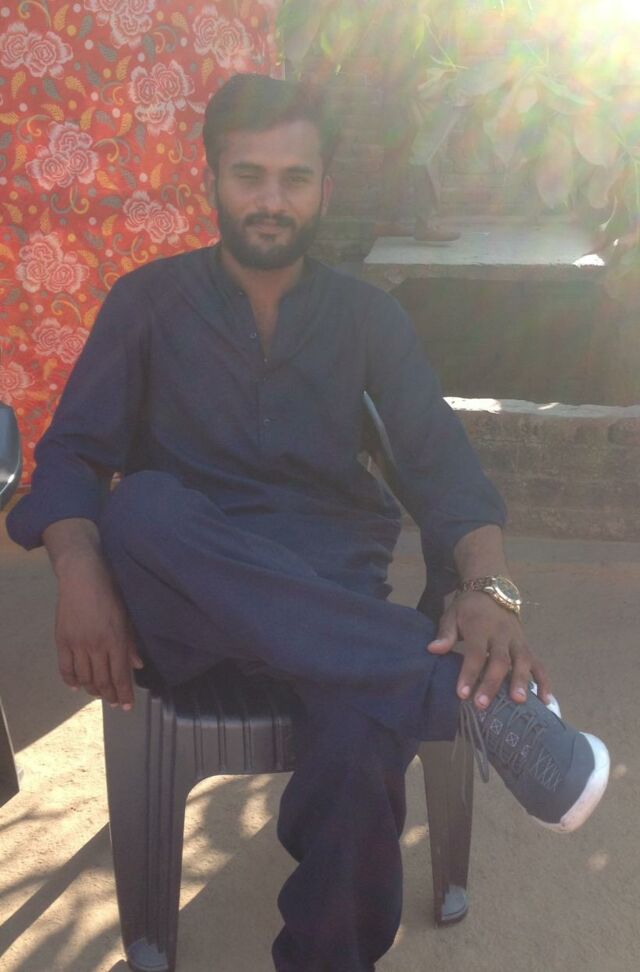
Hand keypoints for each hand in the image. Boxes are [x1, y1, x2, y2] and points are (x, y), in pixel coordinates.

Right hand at [54, 554, 143, 709]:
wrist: (82, 578)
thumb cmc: (110, 594)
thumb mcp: (126, 618)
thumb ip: (130, 644)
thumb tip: (137, 666)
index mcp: (116, 641)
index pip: (121, 676)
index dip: (124, 694)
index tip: (127, 707)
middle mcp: (97, 647)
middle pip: (102, 680)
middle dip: (110, 696)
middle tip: (115, 704)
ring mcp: (78, 645)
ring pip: (84, 678)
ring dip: (92, 690)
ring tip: (99, 694)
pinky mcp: (62, 641)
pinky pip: (65, 668)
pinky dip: (71, 681)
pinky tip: (77, 686)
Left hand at [427, 591, 550, 709]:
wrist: (492, 588)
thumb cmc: (468, 608)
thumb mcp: (452, 615)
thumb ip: (445, 634)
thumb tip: (433, 650)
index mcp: (480, 627)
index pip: (475, 652)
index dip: (469, 673)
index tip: (462, 694)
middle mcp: (502, 634)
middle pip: (500, 660)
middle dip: (492, 683)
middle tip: (483, 704)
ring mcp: (517, 640)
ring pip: (523, 661)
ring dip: (521, 682)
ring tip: (518, 702)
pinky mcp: (527, 645)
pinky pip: (539, 663)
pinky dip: (543, 681)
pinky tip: (544, 700)